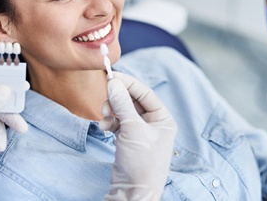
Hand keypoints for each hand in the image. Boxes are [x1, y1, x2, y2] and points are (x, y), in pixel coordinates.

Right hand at [100, 72, 176, 200]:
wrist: (133, 192)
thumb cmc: (142, 163)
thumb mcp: (133, 130)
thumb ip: (122, 104)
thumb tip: (113, 82)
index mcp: (162, 118)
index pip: (145, 93)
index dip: (128, 83)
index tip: (111, 77)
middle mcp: (152, 123)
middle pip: (132, 100)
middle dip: (117, 100)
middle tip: (104, 101)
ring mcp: (139, 131)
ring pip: (122, 110)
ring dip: (111, 111)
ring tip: (104, 118)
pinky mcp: (127, 139)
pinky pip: (117, 122)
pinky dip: (109, 122)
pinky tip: (104, 127)